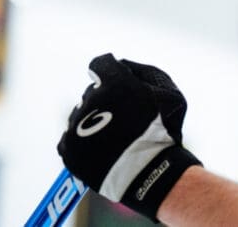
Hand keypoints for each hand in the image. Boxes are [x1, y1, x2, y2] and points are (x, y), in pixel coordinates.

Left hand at [57, 54, 201, 220]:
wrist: (148, 174)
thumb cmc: (163, 132)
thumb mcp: (170, 94)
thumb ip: (144, 73)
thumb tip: (122, 65)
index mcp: (114, 83)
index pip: (100, 64)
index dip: (109, 72)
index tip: (117, 83)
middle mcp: (90, 100)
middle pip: (91, 92)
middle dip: (105, 99)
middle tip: (123, 117)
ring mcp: (76, 125)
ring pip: (79, 114)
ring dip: (92, 120)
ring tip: (112, 137)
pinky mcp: (68, 149)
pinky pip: (69, 138)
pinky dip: (81, 141)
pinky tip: (99, 147)